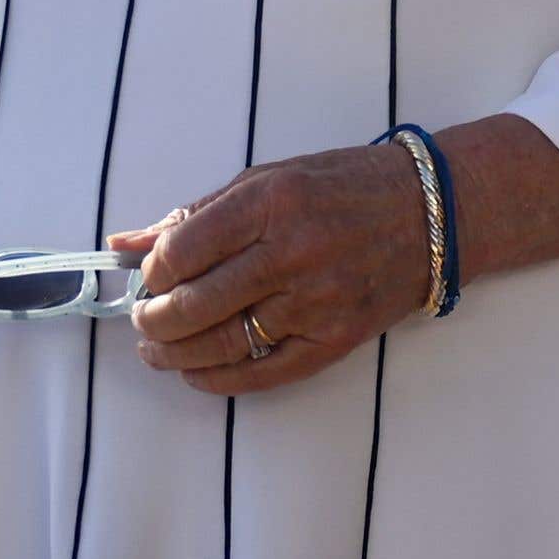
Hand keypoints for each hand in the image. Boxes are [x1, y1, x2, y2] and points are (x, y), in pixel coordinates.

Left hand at [117, 140, 436, 398]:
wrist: (433, 213)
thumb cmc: (346, 187)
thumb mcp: (269, 179)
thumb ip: (197, 214)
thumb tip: (125, 243)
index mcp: (273, 201)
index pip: (183, 250)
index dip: (152, 272)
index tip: (148, 277)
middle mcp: (293, 251)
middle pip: (194, 304)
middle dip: (152, 320)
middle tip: (143, 320)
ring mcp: (317, 300)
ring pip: (222, 344)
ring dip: (174, 354)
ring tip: (157, 350)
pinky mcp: (336, 338)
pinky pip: (264, 372)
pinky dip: (219, 379)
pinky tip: (197, 372)